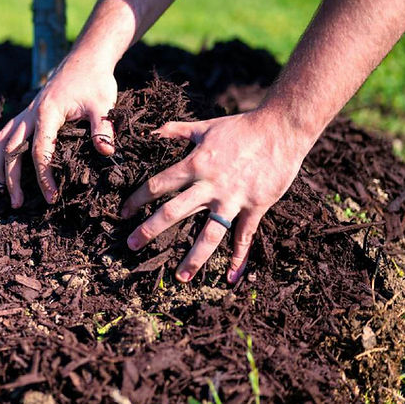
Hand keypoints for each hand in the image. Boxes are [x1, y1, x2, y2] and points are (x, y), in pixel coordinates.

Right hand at [0, 51, 117, 207]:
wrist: (85, 58)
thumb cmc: (95, 81)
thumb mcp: (103, 104)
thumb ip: (103, 128)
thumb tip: (106, 152)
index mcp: (47, 113)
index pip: (39, 151)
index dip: (43, 176)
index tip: (51, 197)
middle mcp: (31, 113)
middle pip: (11, 149)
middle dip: (11, 178)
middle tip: (17, 204)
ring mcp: (27, 112)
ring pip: (2, 141)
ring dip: (0, 166)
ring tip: (3, 190)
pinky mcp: (28, 112)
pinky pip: (7, 133)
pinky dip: (2, 151)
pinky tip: (5, 166)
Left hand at [120, 108, 312, 283]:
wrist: (281, 129)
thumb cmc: (241, 127)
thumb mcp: (205, 126)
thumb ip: (176, 130)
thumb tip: (153, 131)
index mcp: (194, 164)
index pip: (158, 185)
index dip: (137, 199)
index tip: (124, 212)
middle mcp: (210, 185)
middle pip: (173, 212)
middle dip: (150, 230)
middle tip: (132, 246)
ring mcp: (233, 199)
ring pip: (209, 234)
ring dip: (194, 257)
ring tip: (181, 277)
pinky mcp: (256, 207)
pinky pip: (244, 236)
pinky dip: (239, 258)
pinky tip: (231, 277)